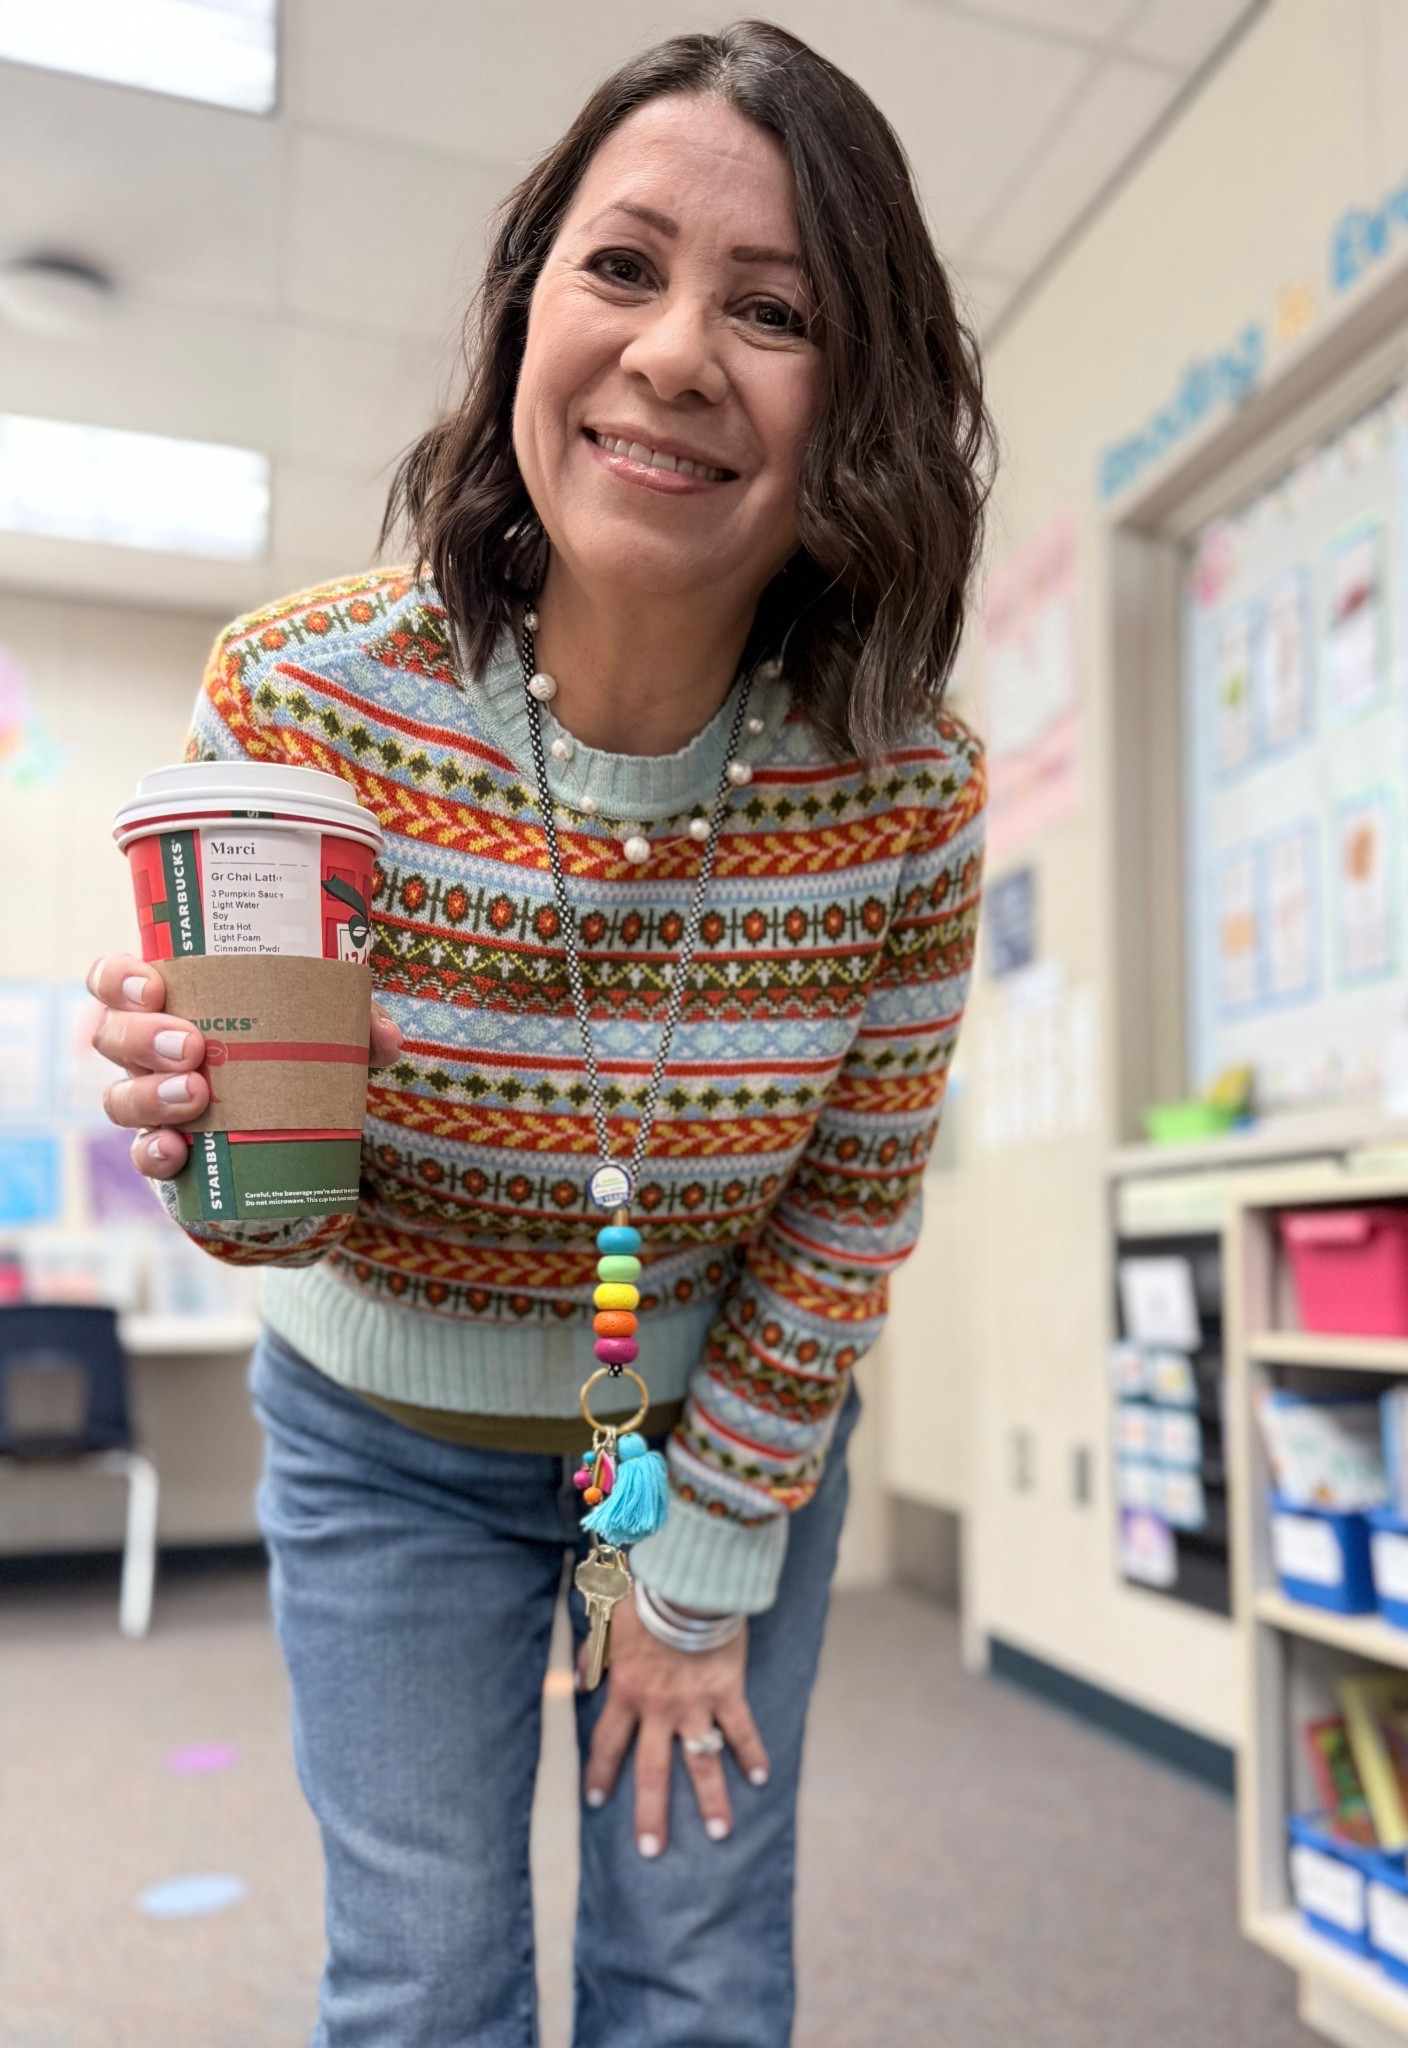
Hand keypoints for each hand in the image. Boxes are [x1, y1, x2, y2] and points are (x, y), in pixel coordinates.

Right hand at [86, 952, 402, 1182]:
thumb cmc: (295, 1043)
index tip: (152, 985)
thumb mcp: (326, 1022)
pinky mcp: (169, 1148)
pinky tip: (178, 1152)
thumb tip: (386, 1039)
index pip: (116, 979)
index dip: (118, 979)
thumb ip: (356, 1020)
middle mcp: (147, 1048)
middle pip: (112, 1036)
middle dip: (141, 1038)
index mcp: (173, 1000)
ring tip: (195, 1094)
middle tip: (192, 1046)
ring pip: (120, 1097)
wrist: (296, 1116)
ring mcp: (151, 1101)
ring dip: (150, 1096)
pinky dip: (156, 1155)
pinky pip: (144, 1155)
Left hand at [580, 1593, 768, 1856]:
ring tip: (719, 1833)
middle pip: (652, 1769)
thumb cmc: (645, 1597)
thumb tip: (580, 1681)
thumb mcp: (608, 1622)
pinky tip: (761, 1778)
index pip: (608, 1743)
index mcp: (626, 1691)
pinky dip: (751, 1753)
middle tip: (652, 1850)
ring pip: (702, 1762)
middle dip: (651, 1812)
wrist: (688, 1582)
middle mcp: (659, 1708)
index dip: (601, 1773)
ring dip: (711, 1800)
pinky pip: (741, 1729)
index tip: (597, 1802)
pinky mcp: (727, 1691)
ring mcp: (696, 1704)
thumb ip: (594, 1655)